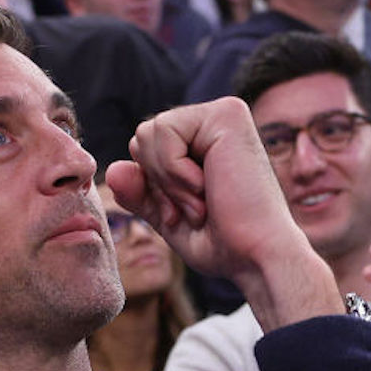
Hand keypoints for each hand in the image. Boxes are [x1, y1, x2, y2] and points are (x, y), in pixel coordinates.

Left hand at [107, 98, 339, 330]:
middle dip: (158, 183)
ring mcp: (223, 114)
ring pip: (147, 132)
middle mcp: (214, 124)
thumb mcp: (171, 219)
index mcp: (205, 144)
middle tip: (197, 209)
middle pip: (142, 137)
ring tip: (203, 199)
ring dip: (168, 180)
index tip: (188, 215)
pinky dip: (175, 170)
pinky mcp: (227, 114)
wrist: (257, 256)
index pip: (145, 150)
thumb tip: (113, 169)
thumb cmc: (225, 245)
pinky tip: (207, 185)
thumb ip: (142, 194)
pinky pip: (163, 131)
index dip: (153, 189)